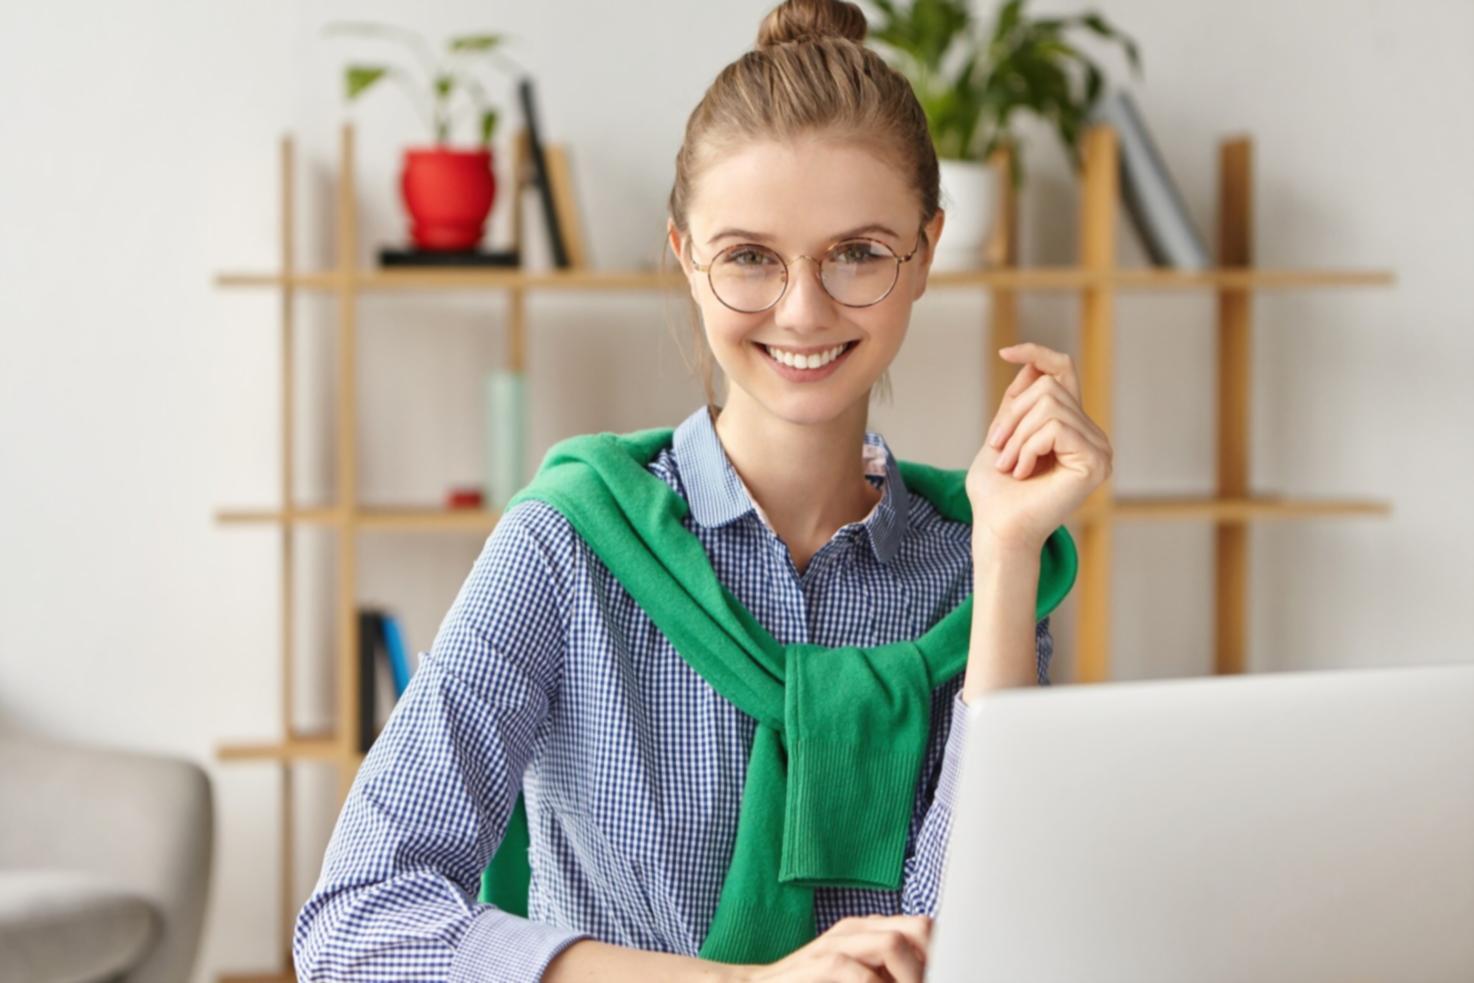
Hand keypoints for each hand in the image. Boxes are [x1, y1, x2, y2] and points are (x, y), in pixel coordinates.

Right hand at [733, 914, 932, 982]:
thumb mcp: (859, 975)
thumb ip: (886, 972)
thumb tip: (927, 975)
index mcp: (869, 931)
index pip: (923, 928)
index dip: (940, 954)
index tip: (946, 974)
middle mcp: (855, 931)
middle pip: (916, 928)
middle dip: (931, 961)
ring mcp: (833, 944)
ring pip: (890, 943)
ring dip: (909, 976)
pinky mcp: (815, 965)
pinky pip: (853, 969)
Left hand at [966, 342, 1112, 551]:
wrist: (998, 529)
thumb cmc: (996, 491)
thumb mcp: (1002, 435)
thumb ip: (1018, 403)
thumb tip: (1030, 365)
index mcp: (1072, 427)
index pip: (1064, 372)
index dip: (1037, 354)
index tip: (1006, 353)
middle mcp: (1092, 435)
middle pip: (1050, 387)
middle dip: (1013, 415)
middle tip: (998, 450)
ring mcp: (1099, 449)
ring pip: (1051, 405)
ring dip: (1017, 435)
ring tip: (1010, 465)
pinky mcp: (1095, 462)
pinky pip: (1056, 427)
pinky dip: (1028, 447)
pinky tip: (1022, 472)